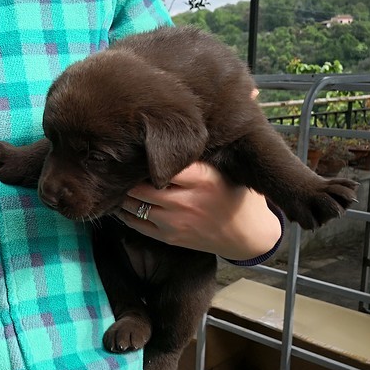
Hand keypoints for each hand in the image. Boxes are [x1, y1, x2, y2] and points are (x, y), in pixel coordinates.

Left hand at [117, 162, 280, 260]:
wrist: (249, 235)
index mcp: (203, 179)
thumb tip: (164, 132)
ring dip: (123, 193)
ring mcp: (176, 222)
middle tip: (120, 165)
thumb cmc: (234, 193)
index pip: (161, 164)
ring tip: (120, 182)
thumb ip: (196, 156)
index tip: (136, 148)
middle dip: (128, 175)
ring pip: (133, 205)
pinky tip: (123, 202)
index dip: (144, 156)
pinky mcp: (170, 238)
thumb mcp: (223, 169)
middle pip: (141, 185)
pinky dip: (124, 212)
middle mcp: (187, 201)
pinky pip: (135, 223)